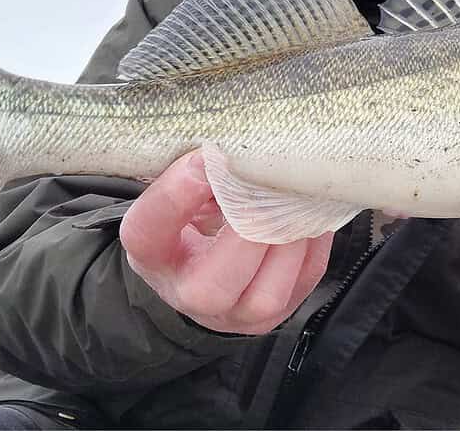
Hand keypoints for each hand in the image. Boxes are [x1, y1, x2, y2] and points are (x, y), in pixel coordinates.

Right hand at [120, 150, 332, 333]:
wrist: (209, 259)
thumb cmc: (195, 211)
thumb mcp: (182, 188)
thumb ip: (196, 170)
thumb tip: (231, 146)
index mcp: (152, 254)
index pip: (146, 235)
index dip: (174, 196)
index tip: (202, 158)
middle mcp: (189, 294)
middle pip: (211, 286)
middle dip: (245, 229)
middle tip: (262, 184)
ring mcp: (237, 314)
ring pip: (266, 294)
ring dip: (286, 237)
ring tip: (292, 195)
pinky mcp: (279, 310)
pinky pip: (305, 278)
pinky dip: (313, 239)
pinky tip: (308, 209)